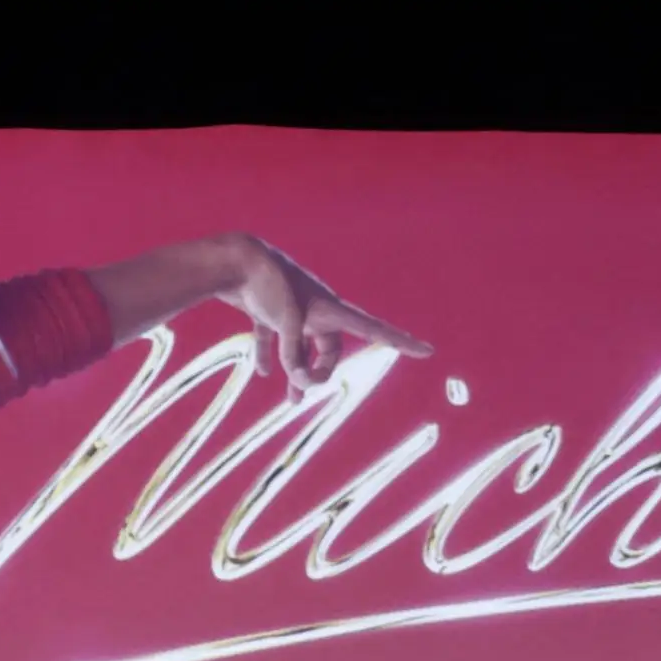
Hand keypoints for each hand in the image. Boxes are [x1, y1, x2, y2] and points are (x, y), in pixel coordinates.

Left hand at [222, 235, 430, 393]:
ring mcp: (292, 310)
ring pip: (301, 348)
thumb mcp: (285, 322)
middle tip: (301, 390)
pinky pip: (273, 338)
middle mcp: (316, 309)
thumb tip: (295, 379)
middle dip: (320, 372)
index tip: (427, 351)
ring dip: (298, 372)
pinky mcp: (268, 311)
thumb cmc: (266, 284)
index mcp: (331, 308)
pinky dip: (269, 355)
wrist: (233, 259)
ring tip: (292, 401)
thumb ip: (293, 355)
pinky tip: (262, 372)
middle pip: (330, 349)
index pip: (374, 329)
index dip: (400, 342)